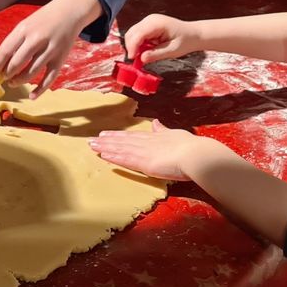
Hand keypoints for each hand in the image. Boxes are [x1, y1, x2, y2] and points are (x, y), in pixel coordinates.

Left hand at [0, 0, 97, 95]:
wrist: (70, 11)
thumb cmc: (44, 19)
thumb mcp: (27, 23)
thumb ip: (16, 40)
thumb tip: (2, 60)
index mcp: (24, 28)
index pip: (6, 49)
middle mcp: (37, 39)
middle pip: (17, 62)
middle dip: (8, 73)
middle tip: (4, 77)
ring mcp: (50, 50)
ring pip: (31, 72)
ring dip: (19, 81)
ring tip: (13, 83)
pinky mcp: (60, 58)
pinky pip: (49, 78)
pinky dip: (40, 90)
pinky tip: (32, 97)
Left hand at [89, 120, 213, 180]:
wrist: (195, 154)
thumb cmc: (191, 146)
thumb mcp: (175, 134)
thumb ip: (164, 130)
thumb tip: (155, 123)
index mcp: (154, 137)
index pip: (132, 137)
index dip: (118, 136)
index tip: (106, 134)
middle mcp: (146, 143)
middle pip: (122, 141)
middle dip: (107, 141)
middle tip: (92, 140)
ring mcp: (144, 152)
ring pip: (120, 149)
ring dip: (105, 147)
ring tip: (91, 146)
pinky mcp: (144, 163)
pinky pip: (125, 159)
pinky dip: (113, 157)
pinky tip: (103, 155)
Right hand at [123, 13, 200, 62]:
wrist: (193, 34)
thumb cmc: (186, 41)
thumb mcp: (172, 51)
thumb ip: (157, 54)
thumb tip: (142, 59)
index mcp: (156, 23)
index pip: (138, 34)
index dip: (132, 47)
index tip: (132, 59)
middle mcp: (150, 19)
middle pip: (131, 33)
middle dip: (131, 47)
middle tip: (137, 61)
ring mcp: (148, 21)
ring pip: (132, 34)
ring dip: (135, 46)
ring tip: (145, 55)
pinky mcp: (148, 25)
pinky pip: (137, 35)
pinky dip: (139, 44)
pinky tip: (147, 50)